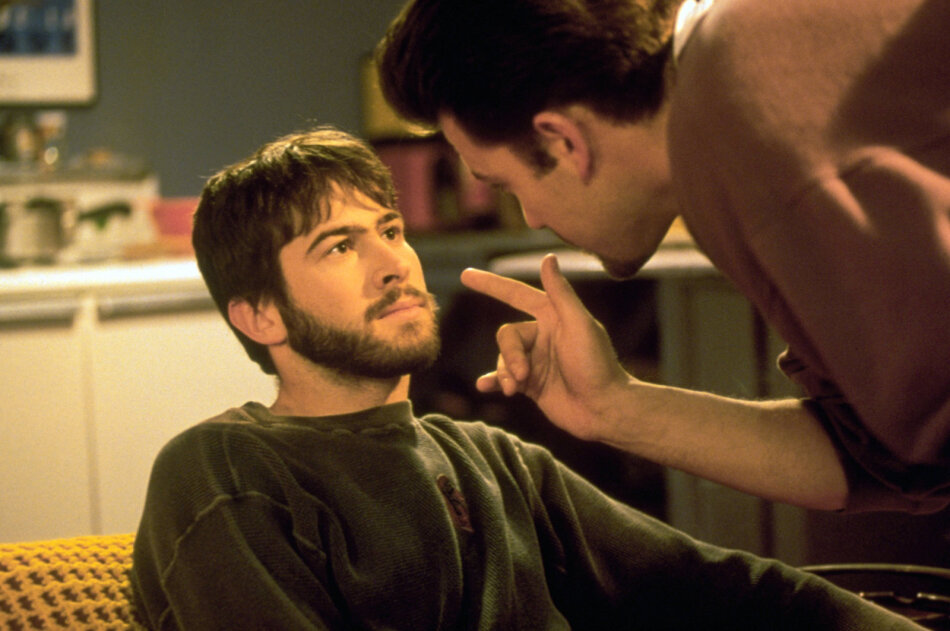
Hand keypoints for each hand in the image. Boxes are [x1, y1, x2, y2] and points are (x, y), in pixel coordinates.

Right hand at [459, 254, 630, 440]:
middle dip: (510, 355)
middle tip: (523, 375)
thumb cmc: (597, 365)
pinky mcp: (532, 385)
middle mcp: (542, 336)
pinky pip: (503, 379)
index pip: (516, 294)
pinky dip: (494, 381)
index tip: (466, 275)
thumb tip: (548, 258)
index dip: (492, 285)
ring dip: (506, 373)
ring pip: (504, 359)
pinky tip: (485, 386)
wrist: (603, 410)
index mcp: (553, 316)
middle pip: (506, 336)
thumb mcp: (579, 324)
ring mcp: (536, 361)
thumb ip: (561, 293)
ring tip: (515, 388)